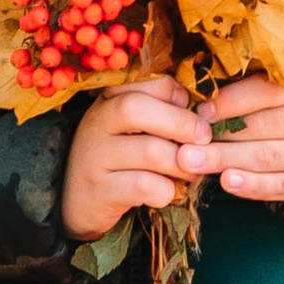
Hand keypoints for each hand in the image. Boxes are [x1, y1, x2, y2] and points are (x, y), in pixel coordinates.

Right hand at [61, 76, 197, 240]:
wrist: (80, 201)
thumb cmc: (120, 159)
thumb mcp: (134, 129)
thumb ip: (161, 112)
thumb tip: (199, 110)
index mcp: (108, 101)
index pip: (142, 81)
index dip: (174, 93)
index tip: (190, 109)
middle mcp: (96, 124)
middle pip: (136, 108)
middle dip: (181, 122)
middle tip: (204, 139)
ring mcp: (94, 158)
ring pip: (150, 151)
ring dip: (182, 164)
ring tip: (190, 171)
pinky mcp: (100, 191)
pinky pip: (145, 186)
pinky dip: (166, 191)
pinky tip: (166, 191)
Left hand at [177, 74, 283, 205]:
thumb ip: (251, 94)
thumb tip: (198, 100)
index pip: (269, 92)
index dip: (232, 102)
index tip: (199, 111)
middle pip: (265, 127)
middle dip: (220, 136)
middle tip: (184, 144)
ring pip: (268, 157)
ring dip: (227, 160)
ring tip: (193, 163)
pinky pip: (278, 186)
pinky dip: (251, 185)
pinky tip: (227, 182)